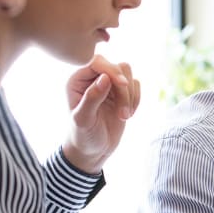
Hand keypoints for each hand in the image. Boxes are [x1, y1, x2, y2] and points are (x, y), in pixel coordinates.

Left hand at [60, 56, 140, 173]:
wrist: (93, 151)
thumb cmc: (83, 136)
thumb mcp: (83, 119)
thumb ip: (92, 98)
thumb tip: (105, 78)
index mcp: (77, 80)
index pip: (97, 62)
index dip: (112, 70)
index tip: (123, 85)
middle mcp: (92, 78)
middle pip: (117, 67)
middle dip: (124, 89)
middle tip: (123, 113)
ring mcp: (108, 84)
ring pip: (128, 74)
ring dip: (131, 96)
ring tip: (124, 116)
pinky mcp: (121, 92)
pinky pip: (136, 85)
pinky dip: (136, 99)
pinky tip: (128, 115)